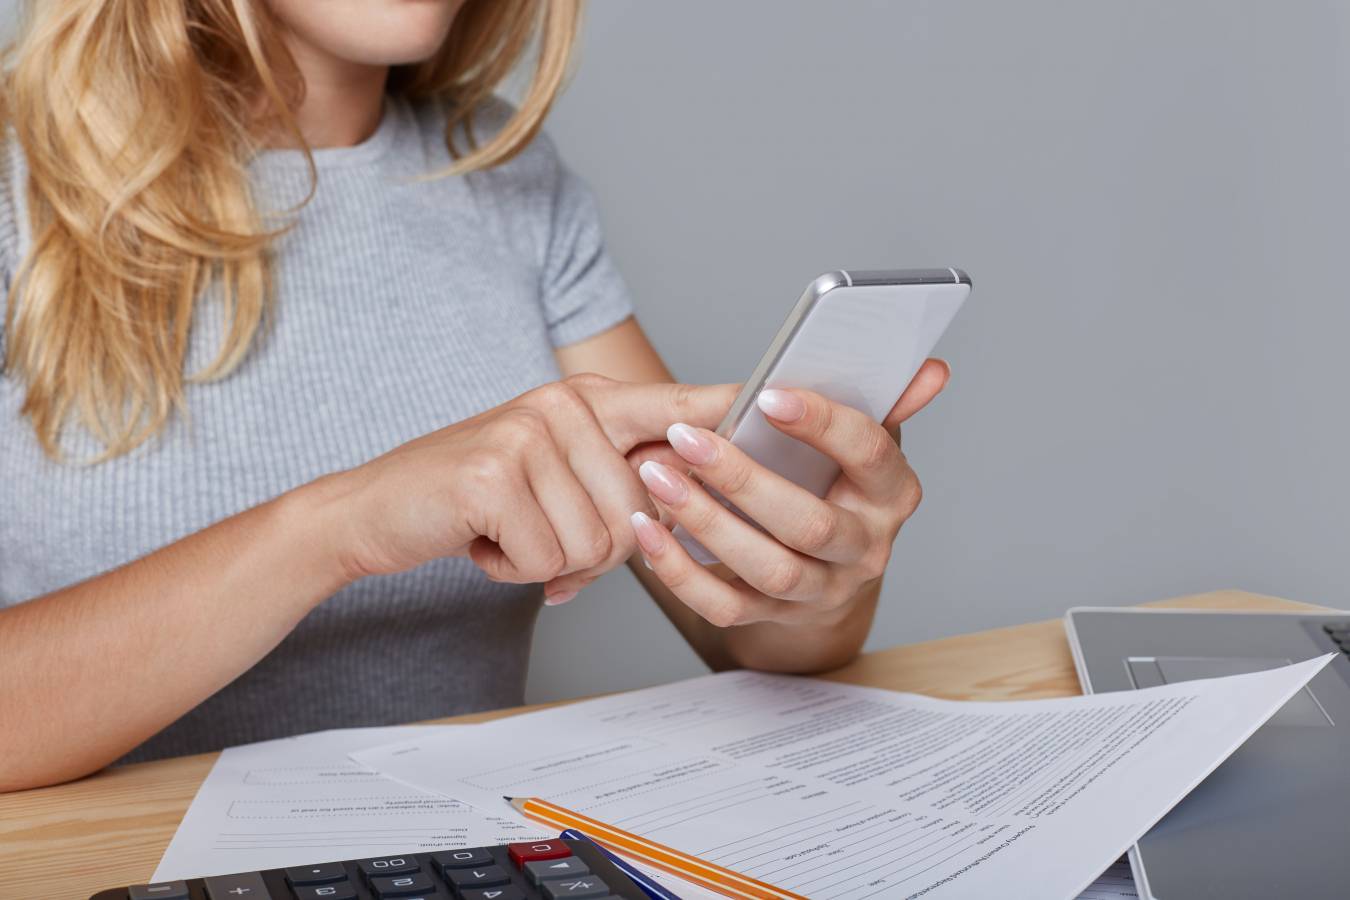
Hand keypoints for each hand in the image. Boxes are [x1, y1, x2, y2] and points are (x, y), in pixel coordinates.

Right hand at [326, 375, 735, 599]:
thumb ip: (616, 486)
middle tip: (537, 535)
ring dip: (549, 562)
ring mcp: (529, 431)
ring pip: (598, 542)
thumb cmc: (474, 504)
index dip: (723, 410)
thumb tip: (684, 514)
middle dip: (593, 550)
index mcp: (586, 400)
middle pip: (640, 511)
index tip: (773, 401)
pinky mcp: (496, 471)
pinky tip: (482, 539)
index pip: (673, 402)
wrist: (373, 512)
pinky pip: (547, 557)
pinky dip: (513, 569)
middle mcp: (563, 403)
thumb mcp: (551, 480)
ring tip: (505, 531)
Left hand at [629, 359, 949, 628]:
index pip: (869, 454)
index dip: (822, 423)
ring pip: (768, 569)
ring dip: (706, 523)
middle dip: (743, 480)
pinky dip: (681, 572)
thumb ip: (885, 400)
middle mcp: (865, 549)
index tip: (767, 395)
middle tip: (685, 437)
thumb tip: (931, 370)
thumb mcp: (862, 439)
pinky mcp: (775, 618)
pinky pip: (725, 607)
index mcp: (892, 493)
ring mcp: (821, 590)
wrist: (825, 568)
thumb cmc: (836, 482)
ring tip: (657, 477)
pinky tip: (647, 531)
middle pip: (810, 524)